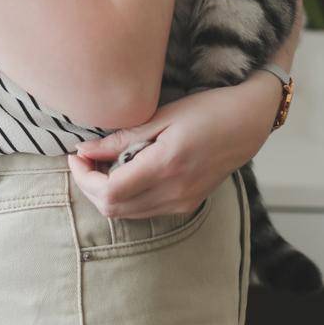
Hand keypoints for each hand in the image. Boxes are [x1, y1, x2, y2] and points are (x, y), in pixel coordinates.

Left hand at [66, 73, 282, 218]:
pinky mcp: (186, 205)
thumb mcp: (163, 116)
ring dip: (106, 194)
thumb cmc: (207, 110)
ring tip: (102, 163)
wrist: (247, 124)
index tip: (76, 156)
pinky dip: (126, 197)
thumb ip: (122, 138)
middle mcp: (174, 192)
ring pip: (126, 214)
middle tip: (84, 159)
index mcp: (166, 166)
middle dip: (90, 187)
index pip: (110, 191)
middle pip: (113, 209)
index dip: (84, 178)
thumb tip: (84, 151)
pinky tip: (126, 171)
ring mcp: (182, 203)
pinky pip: (144, 211)